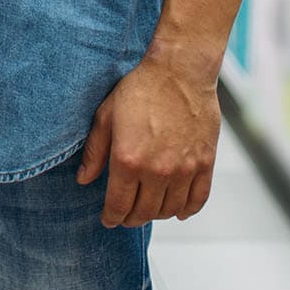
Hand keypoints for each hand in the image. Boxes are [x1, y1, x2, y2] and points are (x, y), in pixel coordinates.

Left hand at [75, 42, 219, 227]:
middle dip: (131, 218)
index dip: (112, 217)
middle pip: (144, 213)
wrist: (179, 71)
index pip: (118, 205)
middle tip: (126, 215)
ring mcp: (184, 169)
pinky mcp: (205, 163)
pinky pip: (197, 200)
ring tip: (148, 208)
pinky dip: (187, 211)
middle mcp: (157, 170)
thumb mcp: (106, 116)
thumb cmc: (140, 88)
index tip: (109, 219)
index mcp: (128, 160)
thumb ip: (94, 152)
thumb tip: (84, 180)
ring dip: (156, 215)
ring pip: (169, 210)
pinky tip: (177, 211)